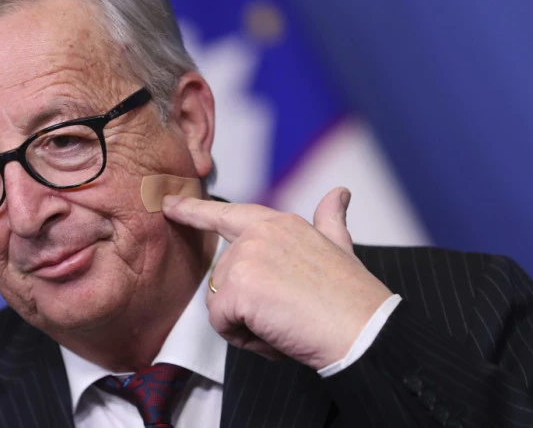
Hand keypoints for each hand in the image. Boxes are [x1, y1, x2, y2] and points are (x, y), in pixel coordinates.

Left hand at [162, 187, 392, 369]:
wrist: (364, 330)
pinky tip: (275, 333)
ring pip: (220, 302)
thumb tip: (339, 194)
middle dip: (246, 306)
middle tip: (288, 313)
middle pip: (223, 278)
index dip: (194, 211)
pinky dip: (244, 339)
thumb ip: (330, 221)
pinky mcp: (238, 286)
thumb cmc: (353, 298)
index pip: (226, 214)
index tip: (169, 204)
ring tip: (285, 322)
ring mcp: (246, 256)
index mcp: (279, 223)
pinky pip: (220, 323)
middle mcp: (259, 233)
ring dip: (246, 323)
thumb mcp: (340, 248)